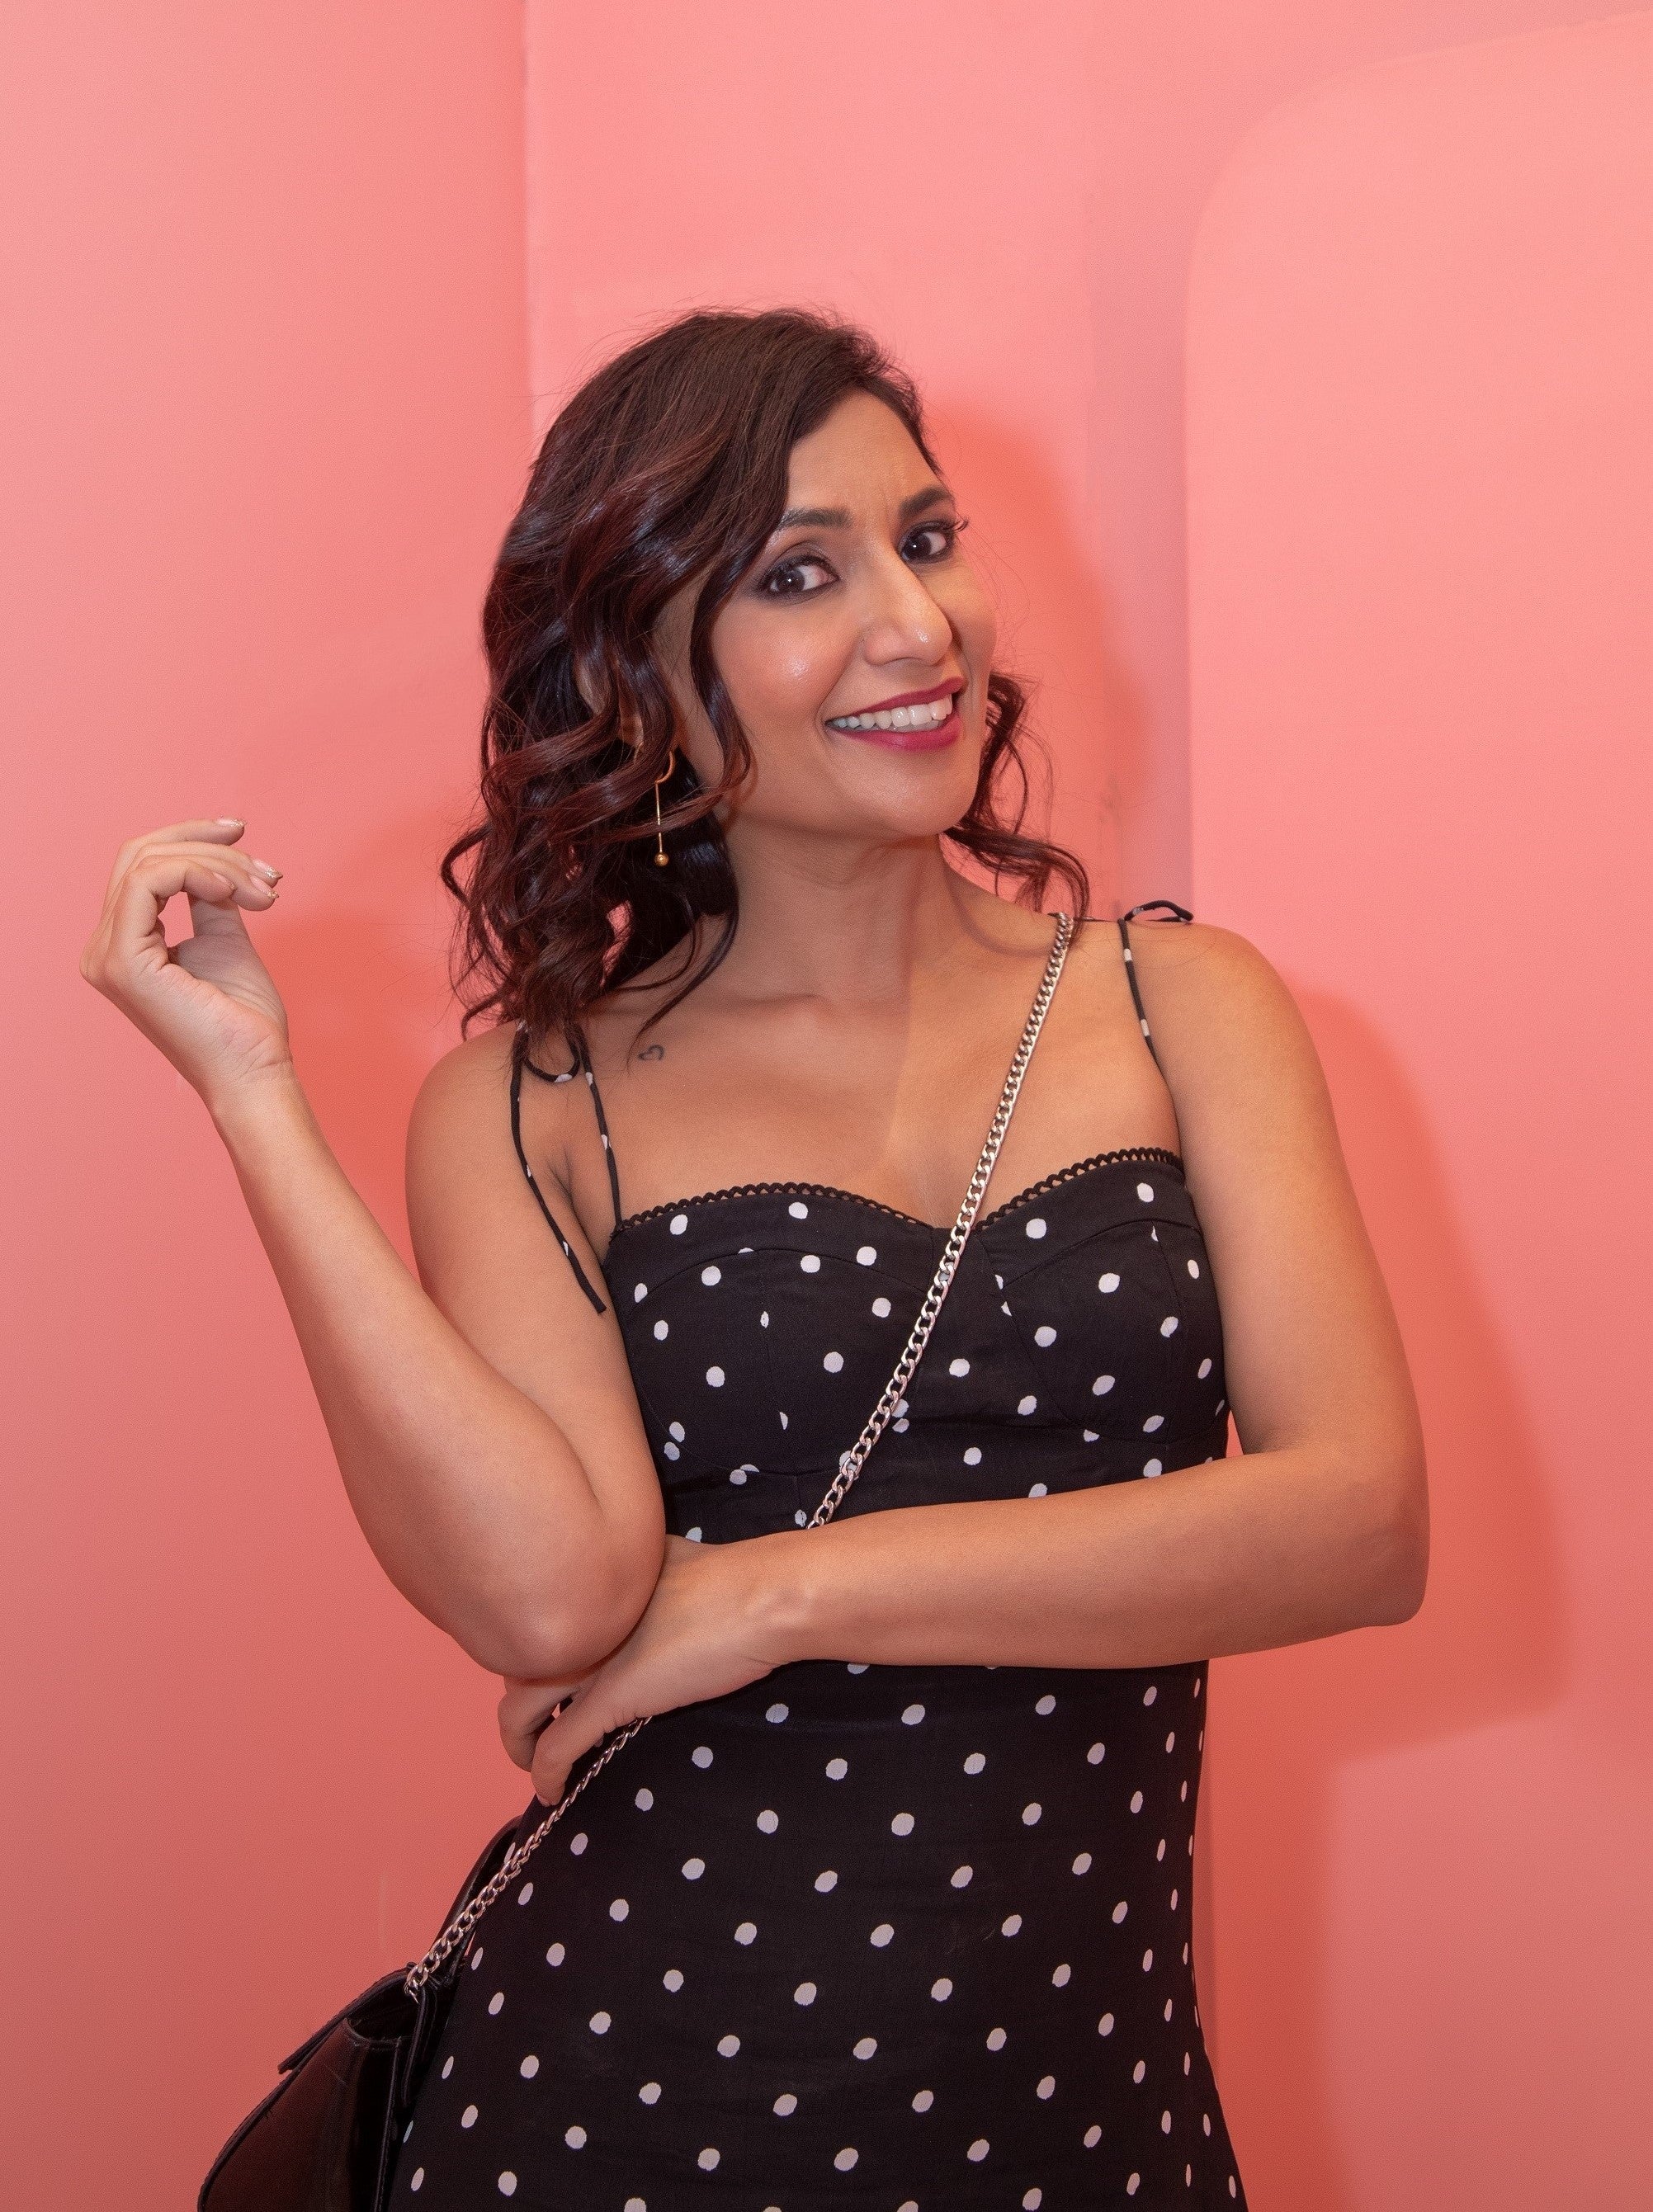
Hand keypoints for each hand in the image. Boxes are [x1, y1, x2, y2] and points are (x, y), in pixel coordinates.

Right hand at [81, 818, 291, 1113]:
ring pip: (148, 864)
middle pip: (139, 856)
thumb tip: (211, 860)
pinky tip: (231, 891)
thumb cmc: (245, 1020)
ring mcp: (107, 956)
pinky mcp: (124, 961)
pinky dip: (195, 873)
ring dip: (217, 865)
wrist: (254, 1070)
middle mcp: (103, 948)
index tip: (244, 835)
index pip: (141, 866)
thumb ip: (208, 898)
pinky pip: (148, 882)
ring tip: (263, 891)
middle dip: (206, 843)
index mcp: (123, 944)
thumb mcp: (225, 938)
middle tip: (264, 865)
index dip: (192, 837)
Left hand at [498, 1533, 800, 1804]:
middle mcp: (576, 1621)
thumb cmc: (730, 1579)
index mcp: (586, 1585)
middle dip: (520, 1699)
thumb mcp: (663, 1561)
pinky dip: (546, 1774)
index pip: (535, 1624)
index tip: (547, 1679)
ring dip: (518, 1743)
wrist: (760, 1598)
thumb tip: (637, 1584)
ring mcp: (588, 1660)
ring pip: (518, 1710)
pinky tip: (552, 1791)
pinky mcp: (610, 1698)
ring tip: (531, 1760)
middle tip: (536, 1724)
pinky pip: (557, 1747)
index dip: (534, 1657)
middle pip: (514, 1664)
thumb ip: (634, 1577)